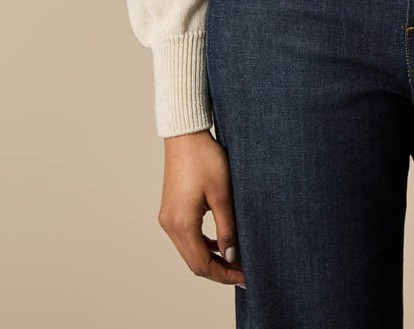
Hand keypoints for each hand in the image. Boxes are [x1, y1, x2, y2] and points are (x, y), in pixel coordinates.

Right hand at [158, 129, 246, 289]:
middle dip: (220, 270)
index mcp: (181, 224)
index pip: (202, 264)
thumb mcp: (223, 194)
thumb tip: (231, 257)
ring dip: (212, 257)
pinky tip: (221, 240)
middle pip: (194, 262)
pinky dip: (204, 244)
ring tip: (236, 258)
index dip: (224, 275)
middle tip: (244, 271)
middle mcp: (170, 226)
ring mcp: (168, 218)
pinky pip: (187, 237)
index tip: (246, 278)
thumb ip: (227, 229)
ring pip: (190, 251)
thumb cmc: (205, 159)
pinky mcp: (171, 210)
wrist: (186, 135)